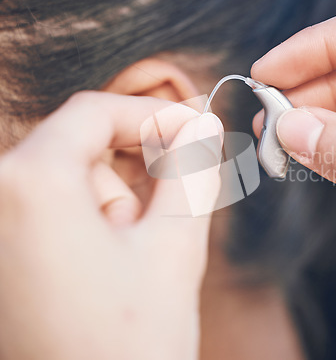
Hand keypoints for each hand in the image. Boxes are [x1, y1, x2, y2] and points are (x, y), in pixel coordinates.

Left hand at [0, 92, 222, 359]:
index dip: (152, 114)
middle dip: (131, 175)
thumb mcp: (174, 247)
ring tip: (127, 261)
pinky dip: (87, 222)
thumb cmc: (129, 346)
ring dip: (111, 207)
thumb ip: (192, 172)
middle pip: (79, 147)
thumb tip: (202, 124)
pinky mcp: (1, 250)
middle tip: (159, 224)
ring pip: (66, 181)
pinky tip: (106, 266)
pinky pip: (48, 209)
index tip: (194, 129)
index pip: (94, 112)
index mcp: (29, 184)